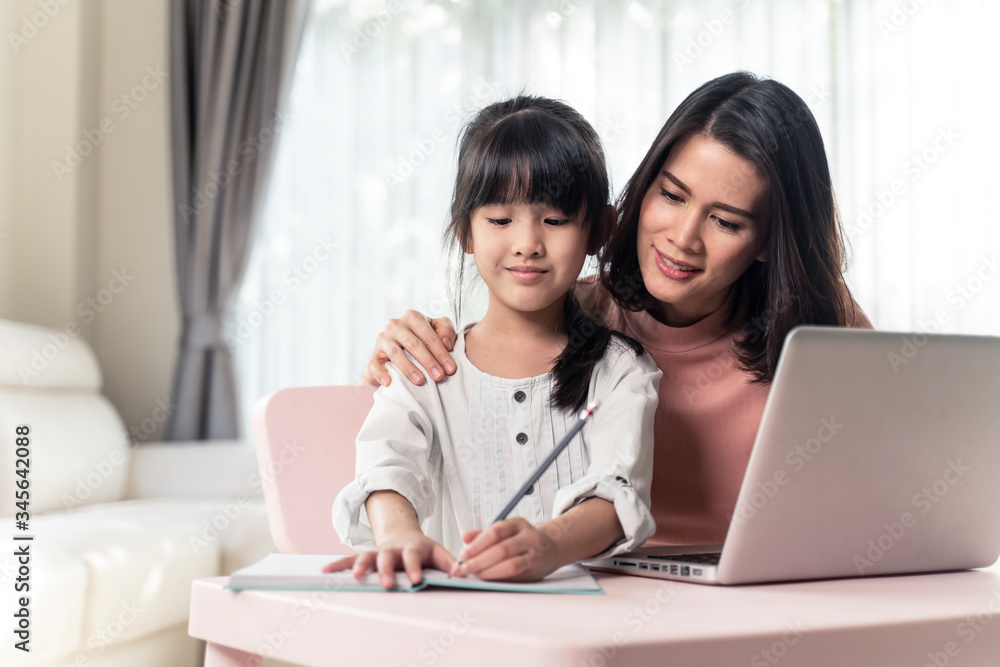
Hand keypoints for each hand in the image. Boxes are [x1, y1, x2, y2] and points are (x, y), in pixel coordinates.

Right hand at [322, 529, 455, 588]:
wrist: (403, 532)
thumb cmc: (423, 548)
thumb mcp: (438, 551)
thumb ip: (450, 562)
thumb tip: (464, 572)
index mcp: (412, 548)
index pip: (413, 556)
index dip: (414, 567)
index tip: (415, 579)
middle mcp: (392, 549)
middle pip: (388, 557)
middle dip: (387, 570)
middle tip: (388, 584)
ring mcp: (378, 551)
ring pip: (367, 556)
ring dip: (361, 566)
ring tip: (358, 576)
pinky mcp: (366, 556)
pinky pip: (349, 559)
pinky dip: (338, 565)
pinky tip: (325, 571)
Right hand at [361, 310, 457, 387]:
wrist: (395, 351)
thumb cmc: (421, 340)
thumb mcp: (436, 330)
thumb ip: (446, 331)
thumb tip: (447, 344)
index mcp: (412, 317)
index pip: (429, 335)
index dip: (441, 352)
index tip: (450, 369)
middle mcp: (395, 325)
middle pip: (413, 343)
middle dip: (428, 361)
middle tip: (439, 376)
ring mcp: (382, 339)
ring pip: (395, 353)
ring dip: (409, 368)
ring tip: (420, 381)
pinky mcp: (373, 355)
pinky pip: (375, 364)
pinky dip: (381, 373)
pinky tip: (390, 382)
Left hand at [451, 518, 558, 581]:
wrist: (550, 548)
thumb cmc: (521, 540)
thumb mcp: (505, 530)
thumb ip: (483, 534)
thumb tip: (465, 537)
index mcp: (518, 524)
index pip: (495, 532)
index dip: (477, 544)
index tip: (463, 554)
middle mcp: (529, 537)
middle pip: (501, 550)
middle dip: (479, 560)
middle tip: (465, 567)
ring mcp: (534, 554)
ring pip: (510, 565)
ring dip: (489, 572)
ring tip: (476, 574)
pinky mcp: (535, 571)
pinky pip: (515, 576)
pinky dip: (499, 578)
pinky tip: (488, 579)